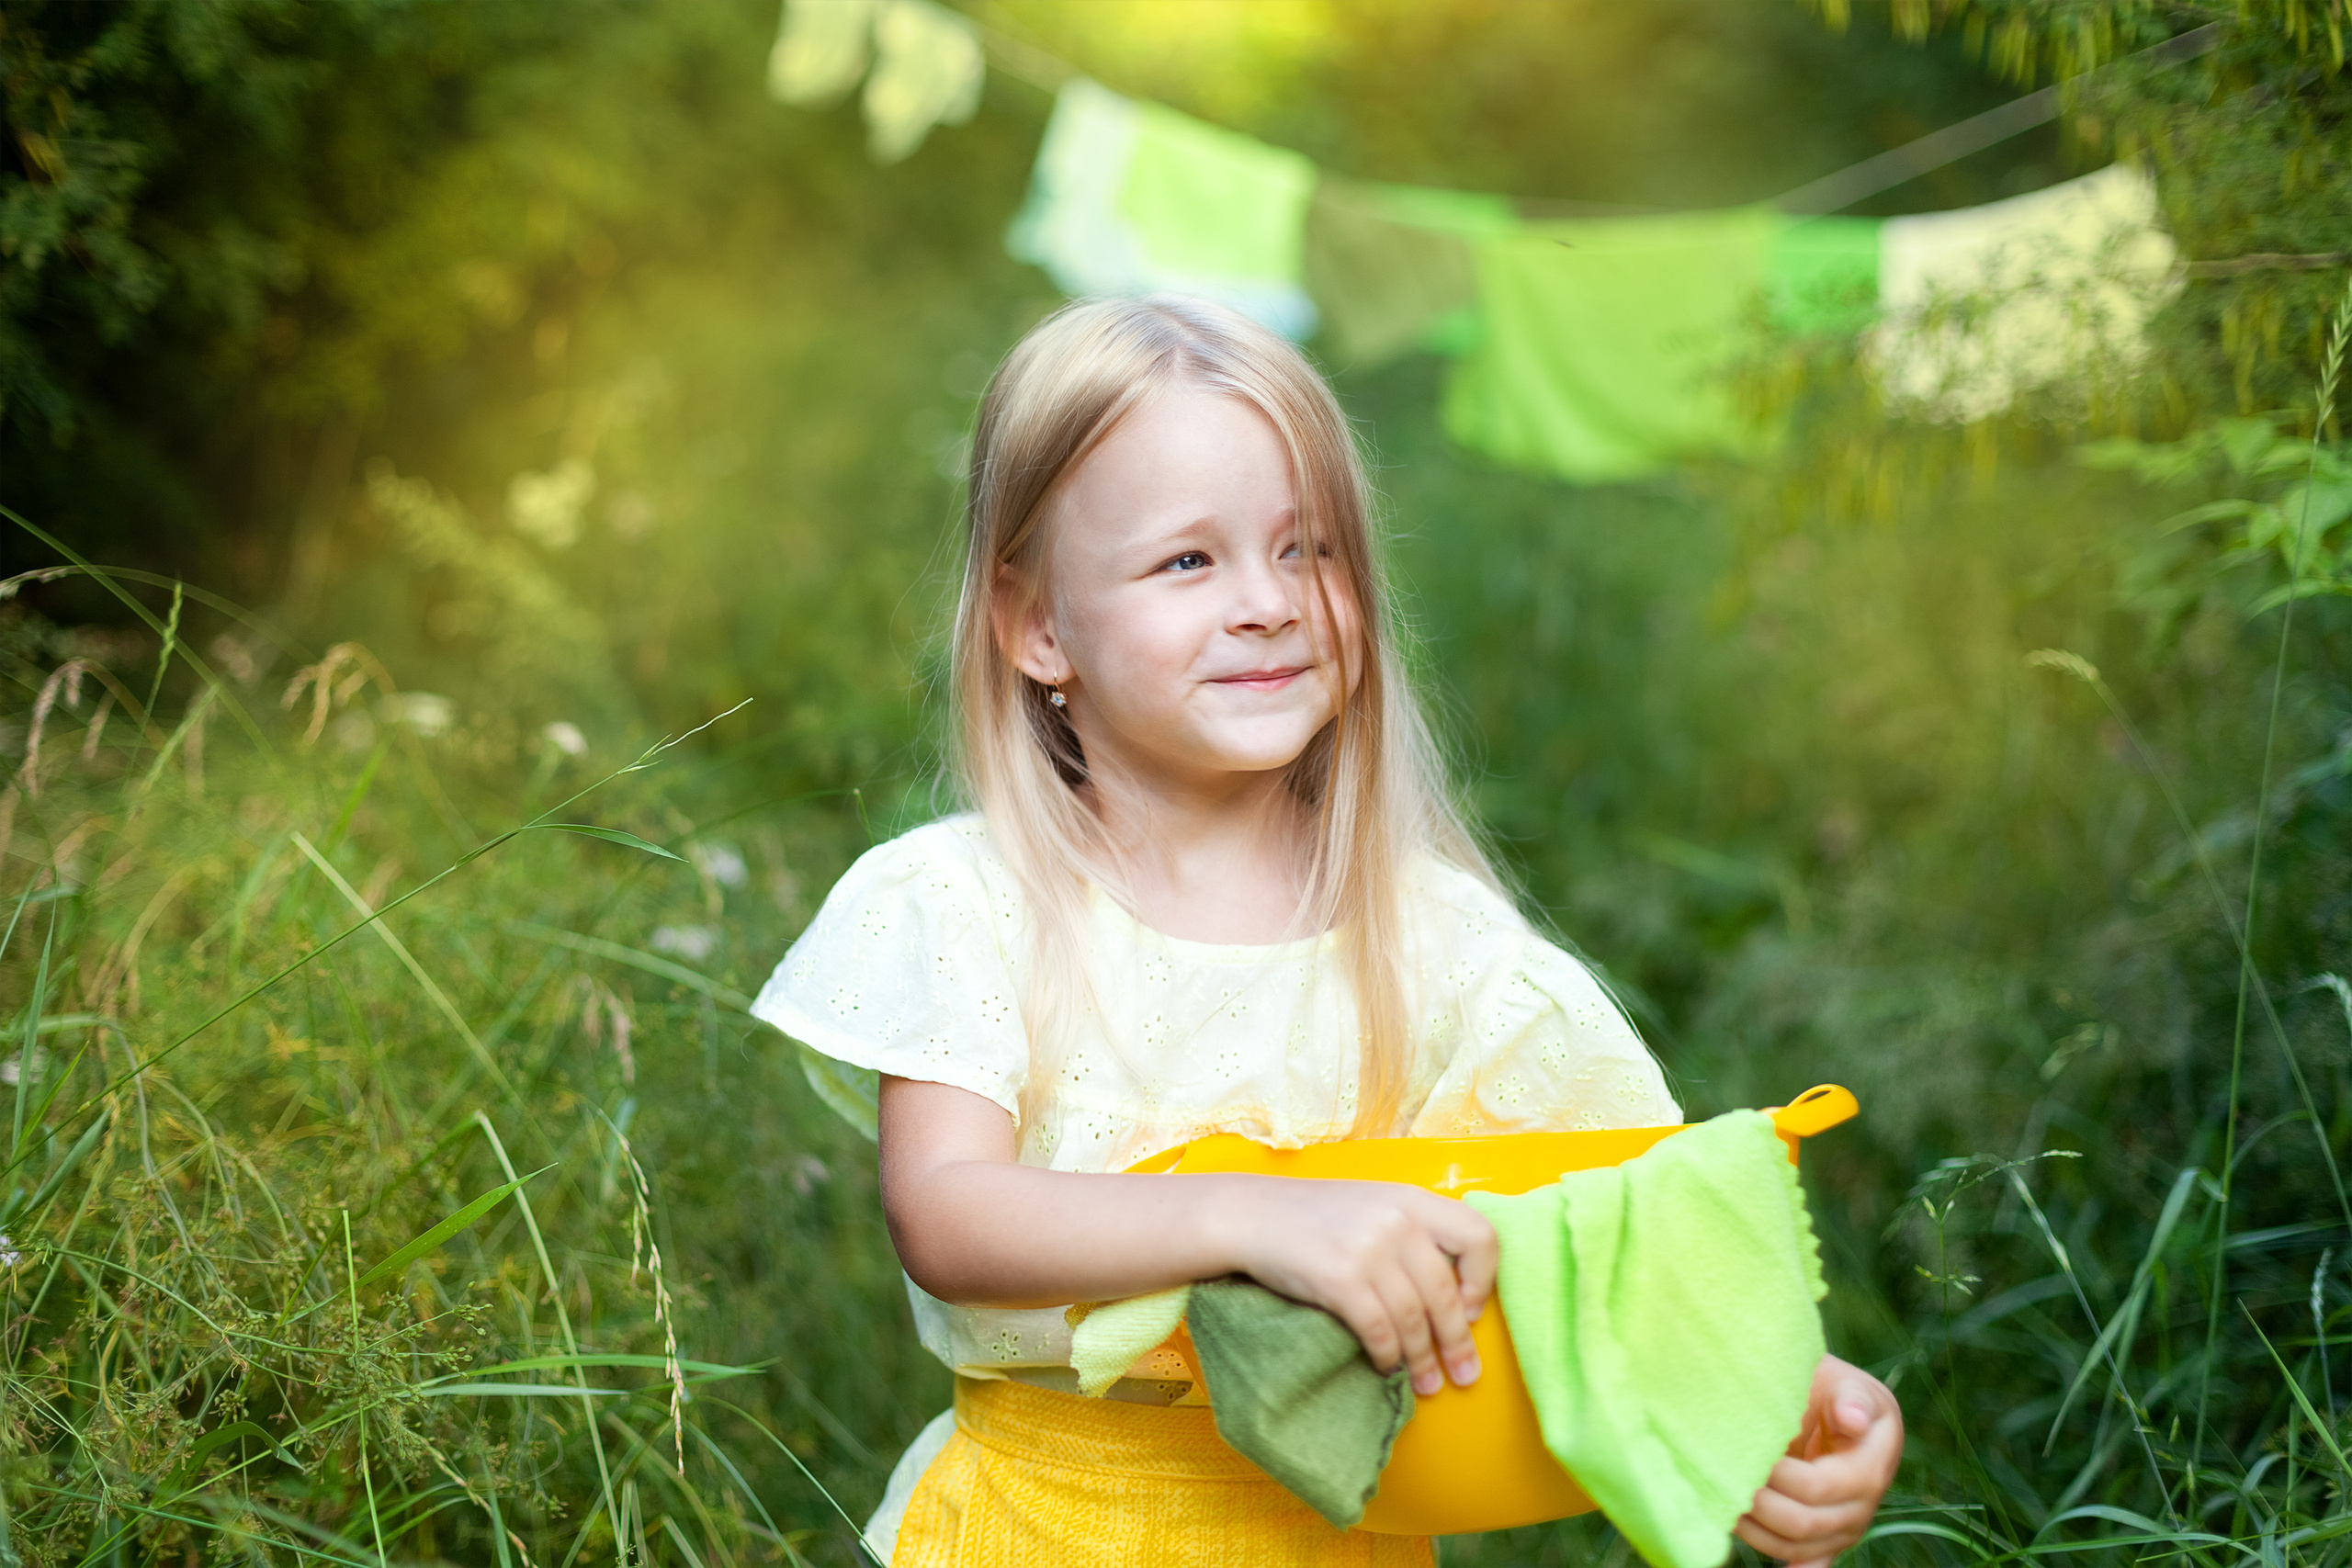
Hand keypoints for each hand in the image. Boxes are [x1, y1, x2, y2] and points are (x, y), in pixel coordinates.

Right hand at [1218, 1178, 1495, 1397]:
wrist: (1251, 1214)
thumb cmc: (1315, 1216)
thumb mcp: (1374, 1205)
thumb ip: (1413, 1233)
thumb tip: (1454, 1293)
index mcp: (1413, 1199)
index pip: (1479, 1236)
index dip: (1483, 1279)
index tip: (1471, 1309)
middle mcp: (1398, 1221)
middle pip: (1446, 1293)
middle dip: (1457, 1343)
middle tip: (1463, 1375)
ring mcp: (1369, 1249)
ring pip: (1414, 1319)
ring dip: (1422, 1360)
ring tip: (1426, 1384)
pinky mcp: (1340, 1280)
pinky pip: (1380, 1331)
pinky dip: (1387, 1356)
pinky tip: (1386, 1367)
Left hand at [1735, 1354, 1901, 1566]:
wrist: (1834, 1409)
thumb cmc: (1833, 1391)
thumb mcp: (1845, 1384)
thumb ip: (1850, 1399)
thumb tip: (1853, 1418)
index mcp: (1871, 1466)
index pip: (1818, 1487)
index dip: (1778, 1476)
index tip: (1746, 1452)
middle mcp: (1862, 1507)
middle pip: (1802, 1524)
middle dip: (1758, 1502)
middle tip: (1723, 1477)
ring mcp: (1843, 1529)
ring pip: (1793, 1546)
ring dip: (1753, 1528)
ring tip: (1721, 1498)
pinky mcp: (1826, 1540)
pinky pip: (1800, 1559)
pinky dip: (1779, 1562)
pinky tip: (1761, 1553)